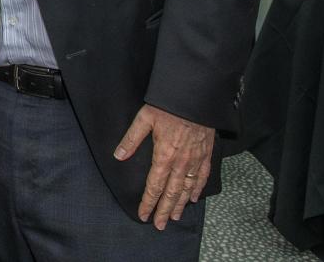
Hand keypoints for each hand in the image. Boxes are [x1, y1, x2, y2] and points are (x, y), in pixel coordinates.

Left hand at [113, 104, 214, 228]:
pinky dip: (197, 189)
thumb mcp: (144, 119)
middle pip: (171, 193)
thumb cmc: (168, 106)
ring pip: (187, 188)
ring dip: (180, 204)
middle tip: (160, 225)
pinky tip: (193, 197)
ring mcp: (195, 160)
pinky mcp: (206, 154)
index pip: (154, 186)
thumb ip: (131, 139)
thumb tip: (118, 156)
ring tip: (175, 216)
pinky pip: (202, 176)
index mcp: (164, 155)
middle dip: (164, 210)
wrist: (195, 98)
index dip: (148, 202)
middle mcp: (180, 162)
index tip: (143, 215)